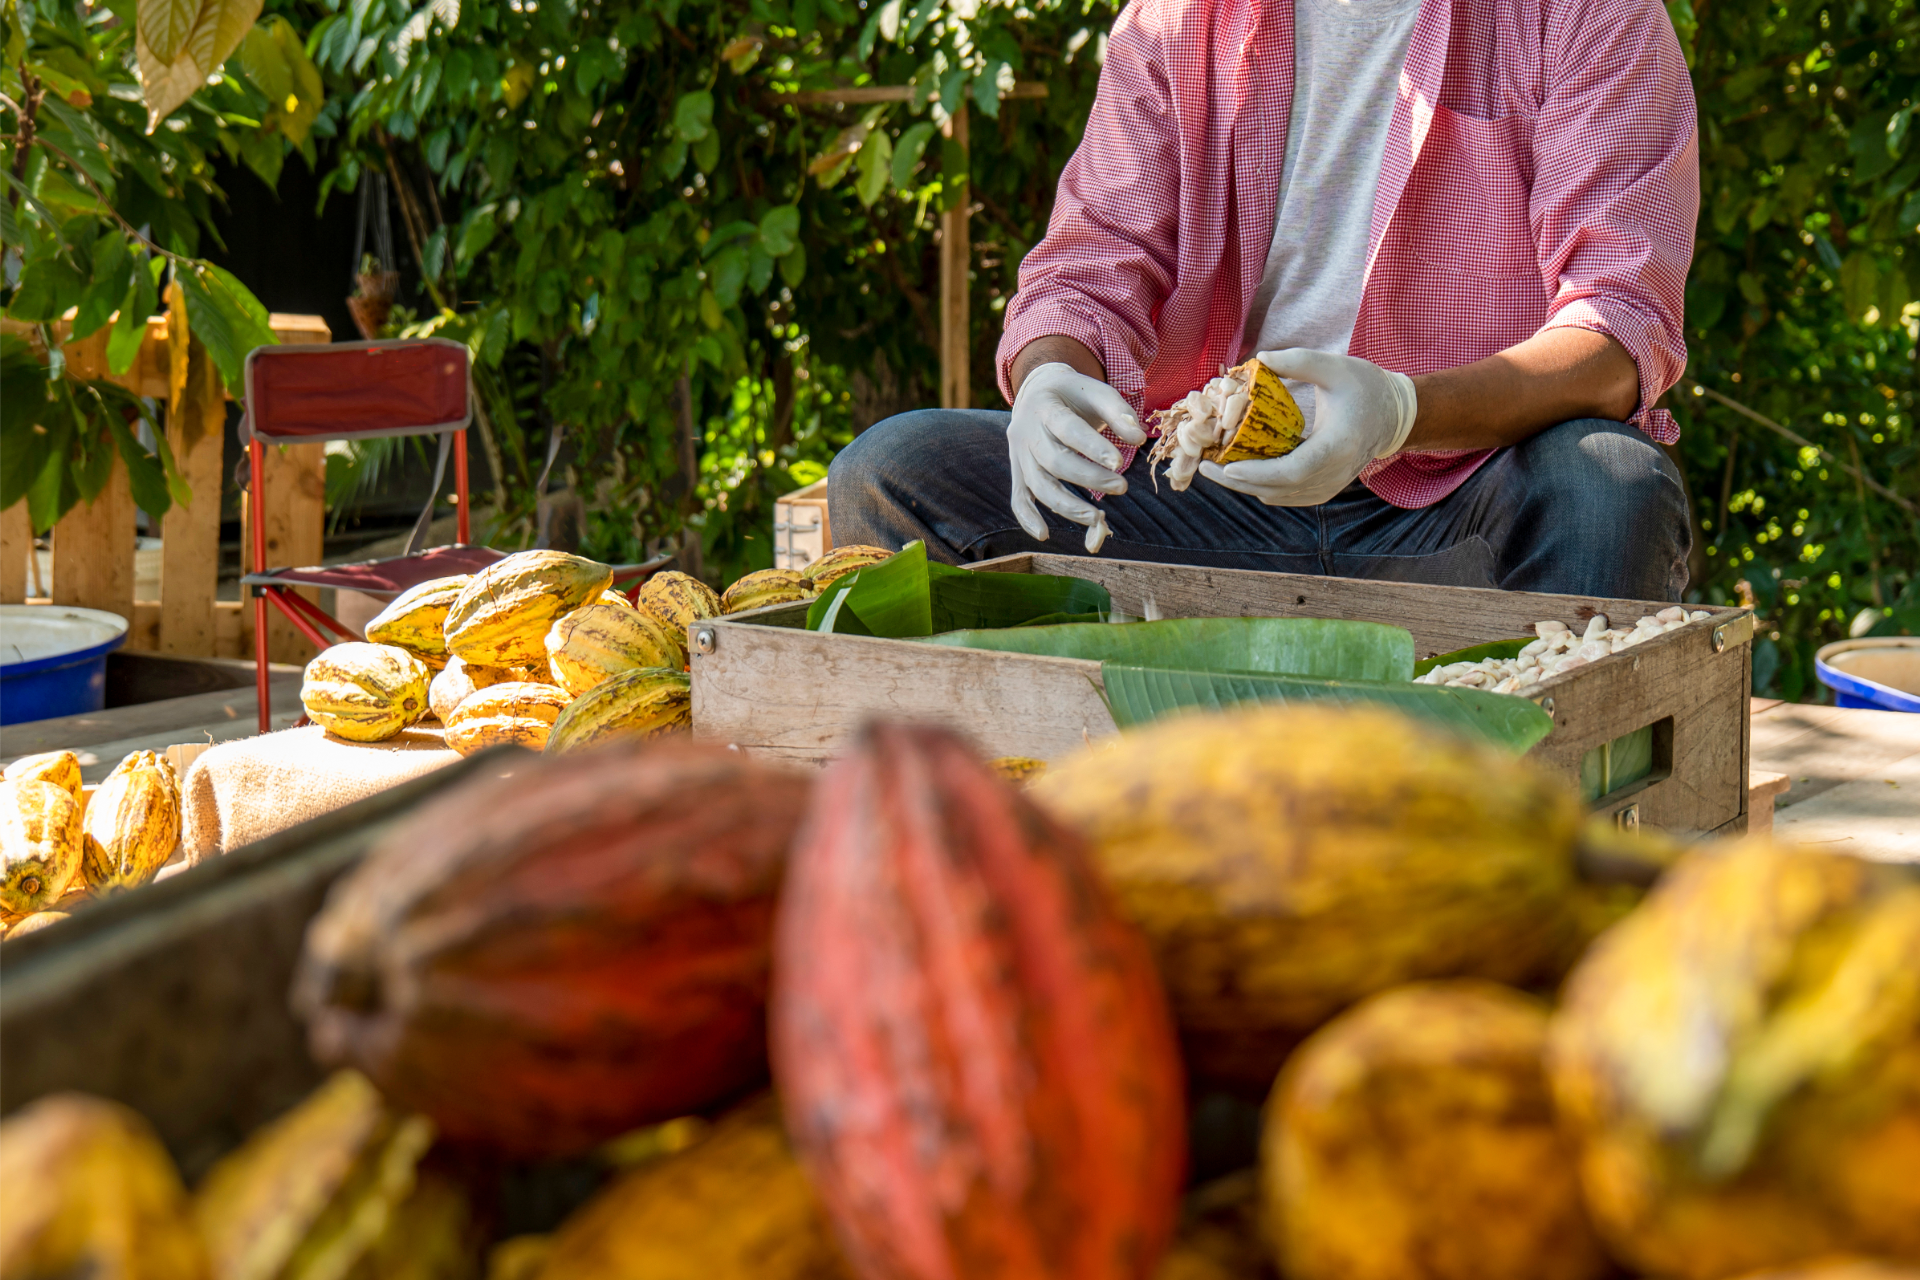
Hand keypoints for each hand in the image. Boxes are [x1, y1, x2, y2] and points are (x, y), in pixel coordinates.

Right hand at [1007, 362, 1146, 546]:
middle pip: (1054, 461)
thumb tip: (1138, 439)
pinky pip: (1018, 498)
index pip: (1067, 429)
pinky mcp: (1018, 471)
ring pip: (1038, 485)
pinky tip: (1045, 534)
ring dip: (1066, 505)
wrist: (1037, 391)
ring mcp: (1018, 454)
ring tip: (1097, 518)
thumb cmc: (1074, 395)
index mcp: (1044, 406)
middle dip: (1088, 478)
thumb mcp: (1095, 392)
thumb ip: (1118, 412)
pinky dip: (1027, 518)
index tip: (1118, 463)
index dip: (1092, 447)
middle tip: (1121, 487)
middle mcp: (1025, 432)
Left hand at [1200, 348, 1416, 505]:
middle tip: (1203, 466)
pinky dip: (1259, 485)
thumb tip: (1259, 359)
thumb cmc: (1365, 387)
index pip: (1292, 470)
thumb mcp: (1334, 366)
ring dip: (1244, 484)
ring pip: (1277, 496)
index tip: (1226, 467)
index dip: (1257, 473)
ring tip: (1213, 465)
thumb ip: (1298, 361)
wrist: (1394, 416)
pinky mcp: (1322, 490)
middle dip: (1236, 481)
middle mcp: (1334, 473)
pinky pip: (1284, 495)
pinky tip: (1237, 469)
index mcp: (1338, 445)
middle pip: (1277, 489)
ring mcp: (1328, 486)